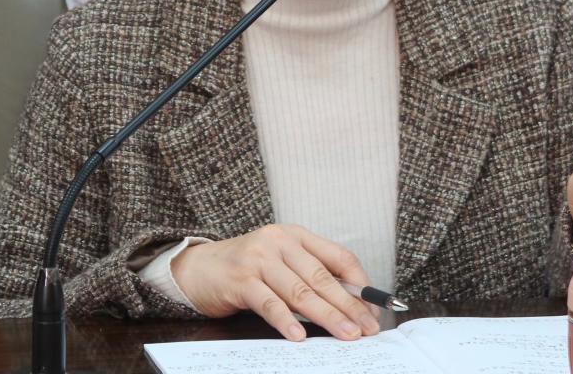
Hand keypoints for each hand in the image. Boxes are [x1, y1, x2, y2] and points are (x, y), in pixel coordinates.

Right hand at [170, 223, 379, 341]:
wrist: (199, 267)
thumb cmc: (247, 269)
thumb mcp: (281, 262)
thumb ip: (309, 275)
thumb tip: (351, 303)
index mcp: (296, 235)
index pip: (338, 256)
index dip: (359, 283)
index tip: (373, 307)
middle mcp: (279, 241)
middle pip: (322, 277)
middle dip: (348, 305)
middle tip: (367, 328)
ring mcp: (259, 259)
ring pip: (300, 291)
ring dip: (326, 316)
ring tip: (345, 335)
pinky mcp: (241, 280)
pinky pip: (269, 303)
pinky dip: (286, 321)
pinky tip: (299, 336)